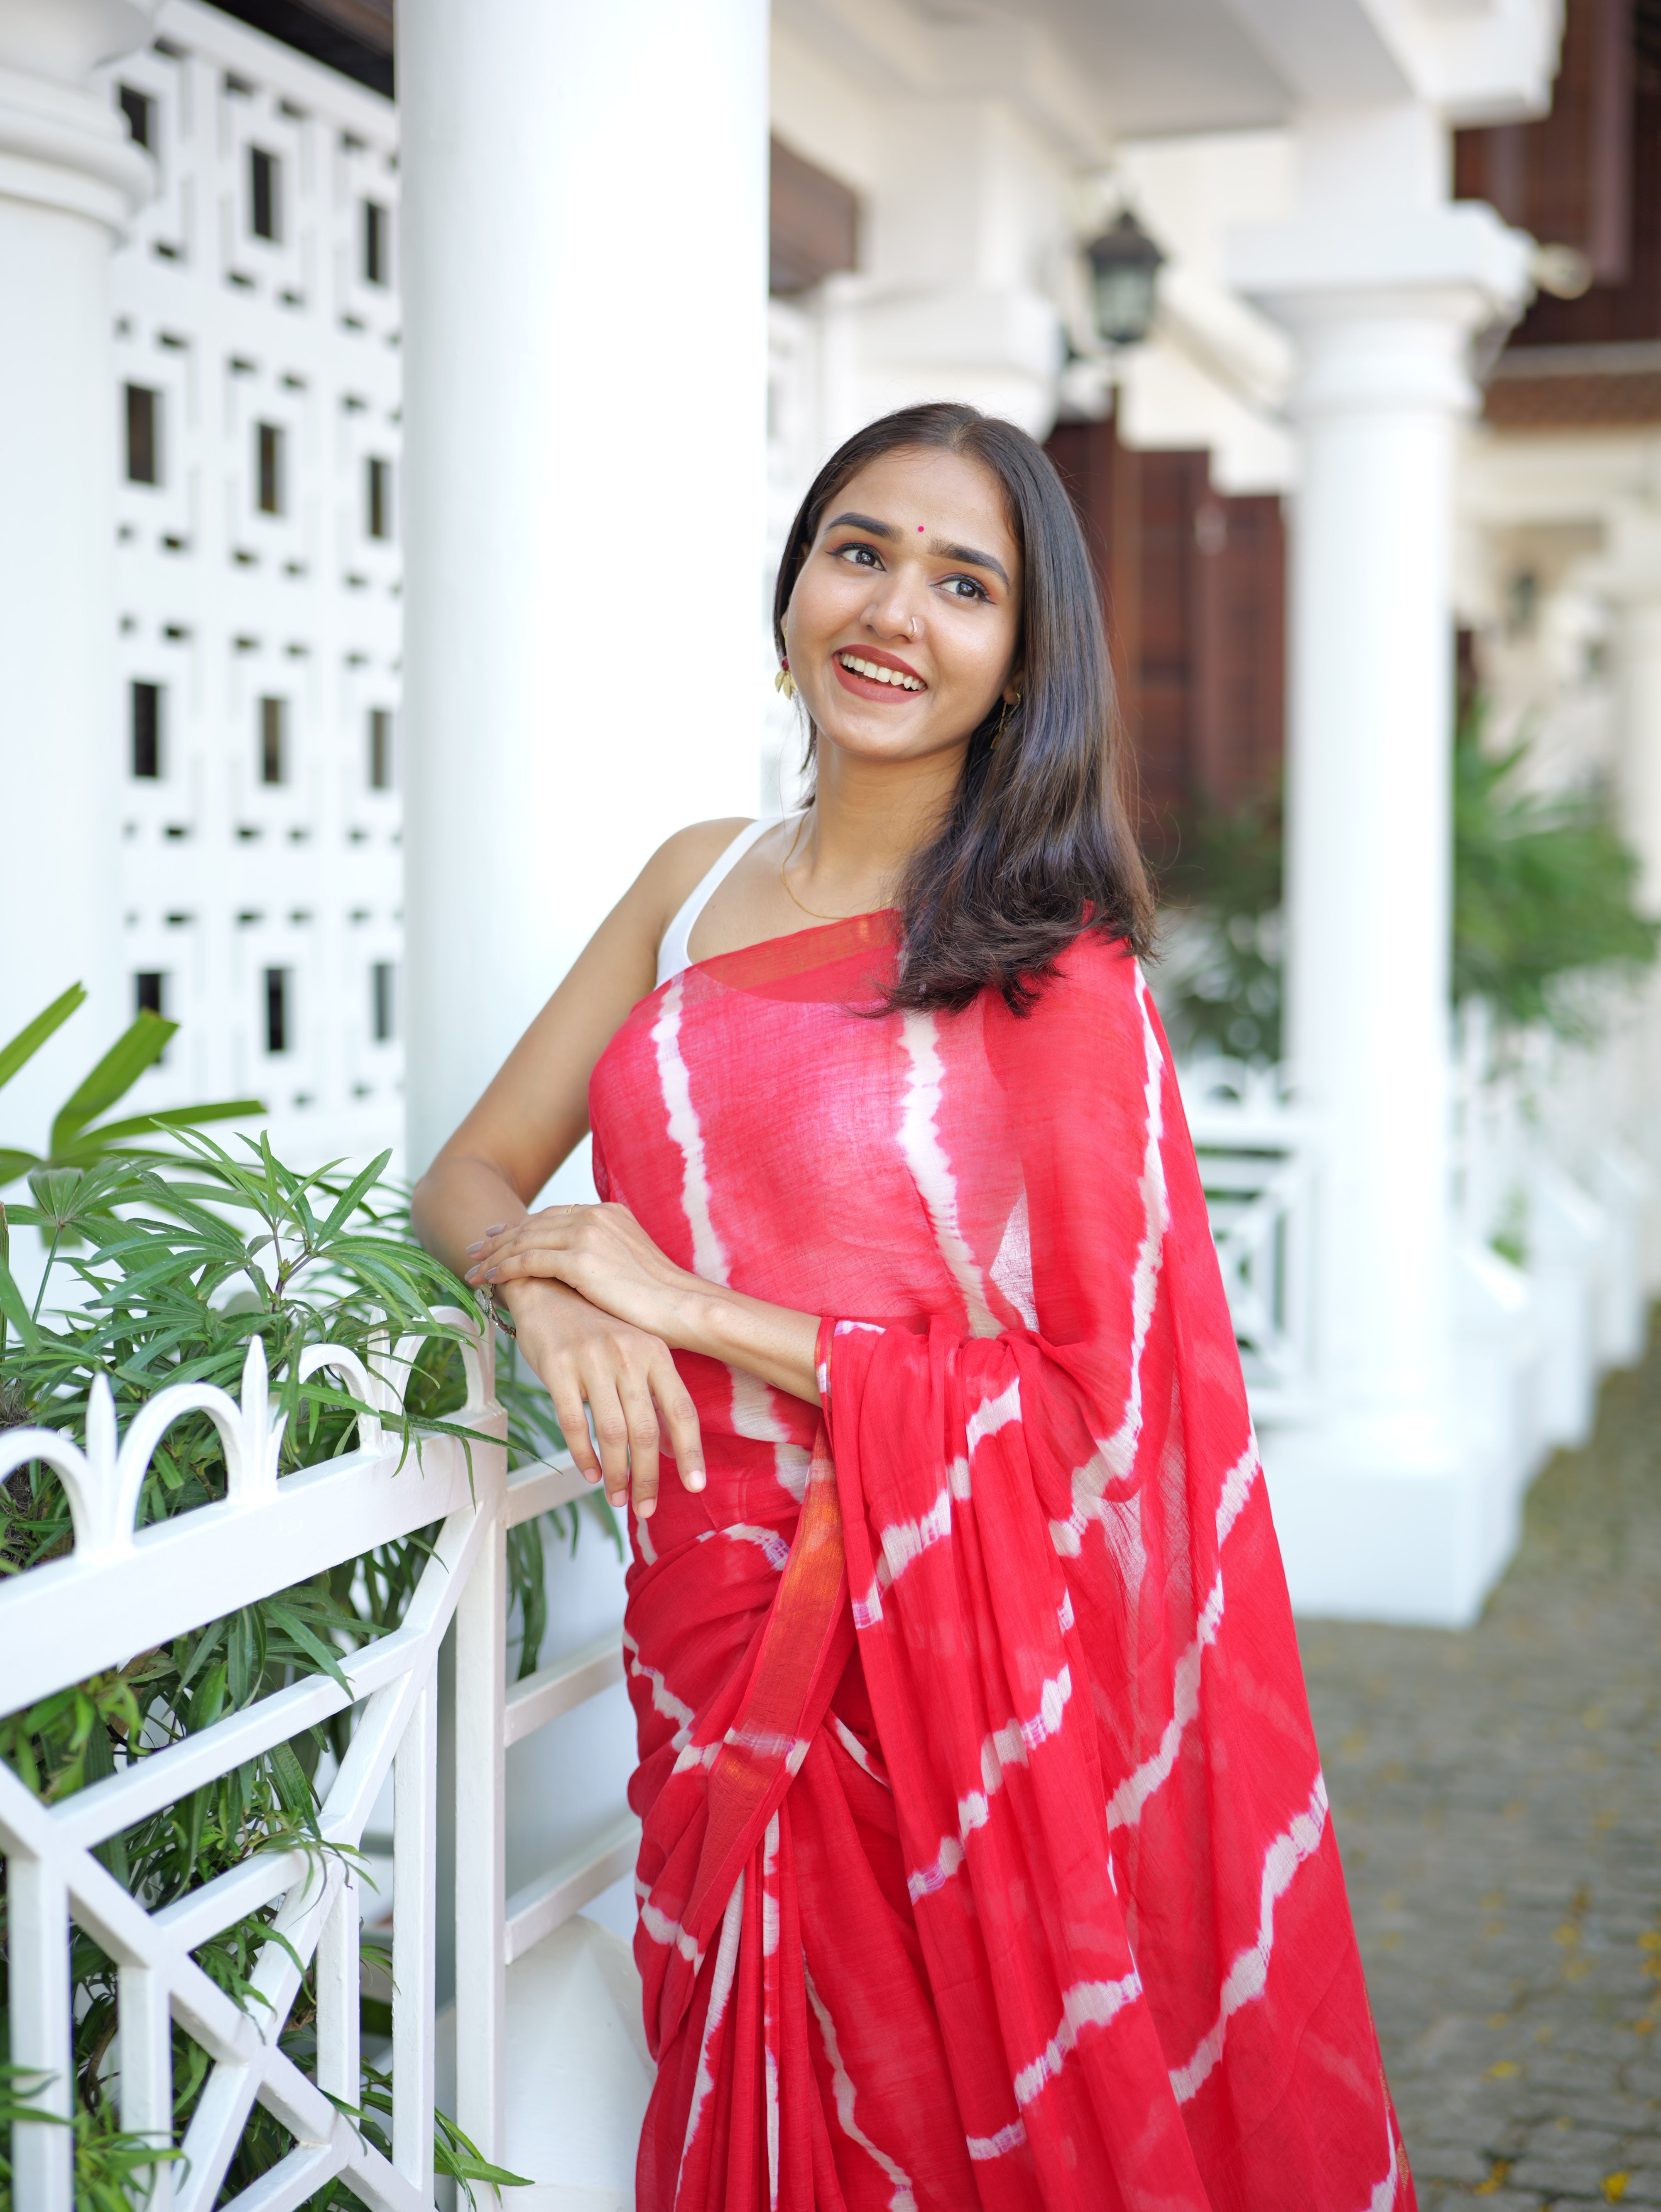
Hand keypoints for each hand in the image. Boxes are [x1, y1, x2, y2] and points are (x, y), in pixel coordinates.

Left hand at [467, 1200, 822, 1408]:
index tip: (500, 1237)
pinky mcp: (580, 1259)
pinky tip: (489, 1279)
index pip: (555, 1216)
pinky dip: (504, 1268)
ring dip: (495, 1254)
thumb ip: (608, 1254)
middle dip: (501, 1237)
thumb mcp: (634, 1264)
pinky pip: (529, 1261)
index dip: (524, 1227)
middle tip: (475, 1249)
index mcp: (610, 1213)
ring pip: (525, 1240)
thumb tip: (587, 1268)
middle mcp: (596, 1216)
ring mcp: (587, 1234)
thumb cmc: (664, 1298)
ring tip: (473, 1268)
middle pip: (535, 1223)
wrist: (684, 1306)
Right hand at [501, 1278, 703, 1519]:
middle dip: (649, 1476)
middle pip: (647, 1430)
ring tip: (617, 1497)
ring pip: (612, 1432)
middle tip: (646, 1507)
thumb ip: (653, 1393)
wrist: (546, 1291)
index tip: (695, 1486)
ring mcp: (593, 1360)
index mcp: (656, 1352)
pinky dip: (583, 1455)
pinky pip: (574, 1422)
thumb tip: (672, 1447)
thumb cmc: (594, 1329)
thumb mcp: (634, 1351)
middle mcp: (629, 1354)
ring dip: (617, 1473)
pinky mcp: (558, 1367)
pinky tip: (590, 1473)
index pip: (681, 1410)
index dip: (691, 1452)